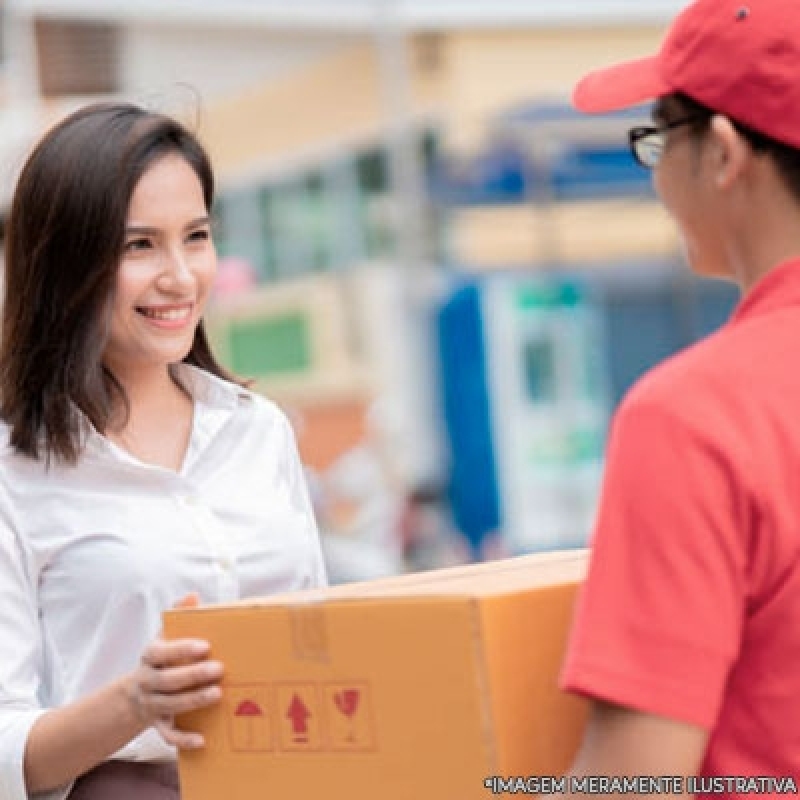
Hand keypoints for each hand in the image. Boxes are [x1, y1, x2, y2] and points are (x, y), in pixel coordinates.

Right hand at [124, 594, 223, 748]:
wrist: (137, 693)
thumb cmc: (162, 658)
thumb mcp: (166, 636)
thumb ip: (179, 616)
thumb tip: (192, 595)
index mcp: (150, 657)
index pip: (161, 652)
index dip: (181, 649)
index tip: (205, 646)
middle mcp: (148, 681)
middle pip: (166, 680)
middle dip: (193, 675)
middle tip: (219, 668)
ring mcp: (152, 704)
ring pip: (170, 705)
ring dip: (193, 701)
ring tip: (217, 694)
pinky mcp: (158, 724)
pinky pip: (168, 735)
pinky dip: (183, 739)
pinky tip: (202, 739)